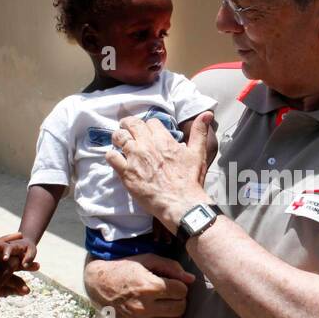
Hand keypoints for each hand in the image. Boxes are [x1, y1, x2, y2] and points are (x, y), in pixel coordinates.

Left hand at [0, 234, 38, 317]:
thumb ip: (2, 273)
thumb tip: (15, 259)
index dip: (6, 240)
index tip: (21, 236)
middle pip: (2, 262)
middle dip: (18, 264)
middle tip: (35, 264)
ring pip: (5, 276)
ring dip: (17, 282)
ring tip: (28, 290)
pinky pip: (4, 287)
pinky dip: (13, 290)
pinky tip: (23, 294)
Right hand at [83, 254, 194, 317]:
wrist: (98, 284)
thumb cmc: (124, 269)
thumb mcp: (147, 260)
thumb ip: (171, 267)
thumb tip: (191, 280)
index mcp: (148, 286)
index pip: (181, 291)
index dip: (180, 286)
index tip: (174, 285)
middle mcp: (143, 307)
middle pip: (179, 308)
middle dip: (179, 300)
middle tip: (172, 297)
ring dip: (175, 317)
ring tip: (168, 309)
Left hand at [107, 112, 213, 229]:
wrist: (181, 203)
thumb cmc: (190, 180)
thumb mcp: (198, 153)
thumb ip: (199, 132)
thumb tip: (207, 114)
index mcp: (163, 139)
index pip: (151, 122)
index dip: (149, 126)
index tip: (148, 132)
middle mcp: (147, 145)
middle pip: (131, 124)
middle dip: (128, 125)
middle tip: (127, 129)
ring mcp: (135, 158)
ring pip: (119, 137)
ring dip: (118, 137)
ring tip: (119, 142)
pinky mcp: (126, 173)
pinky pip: (111, 157)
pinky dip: (112, 156)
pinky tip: (115, 158)